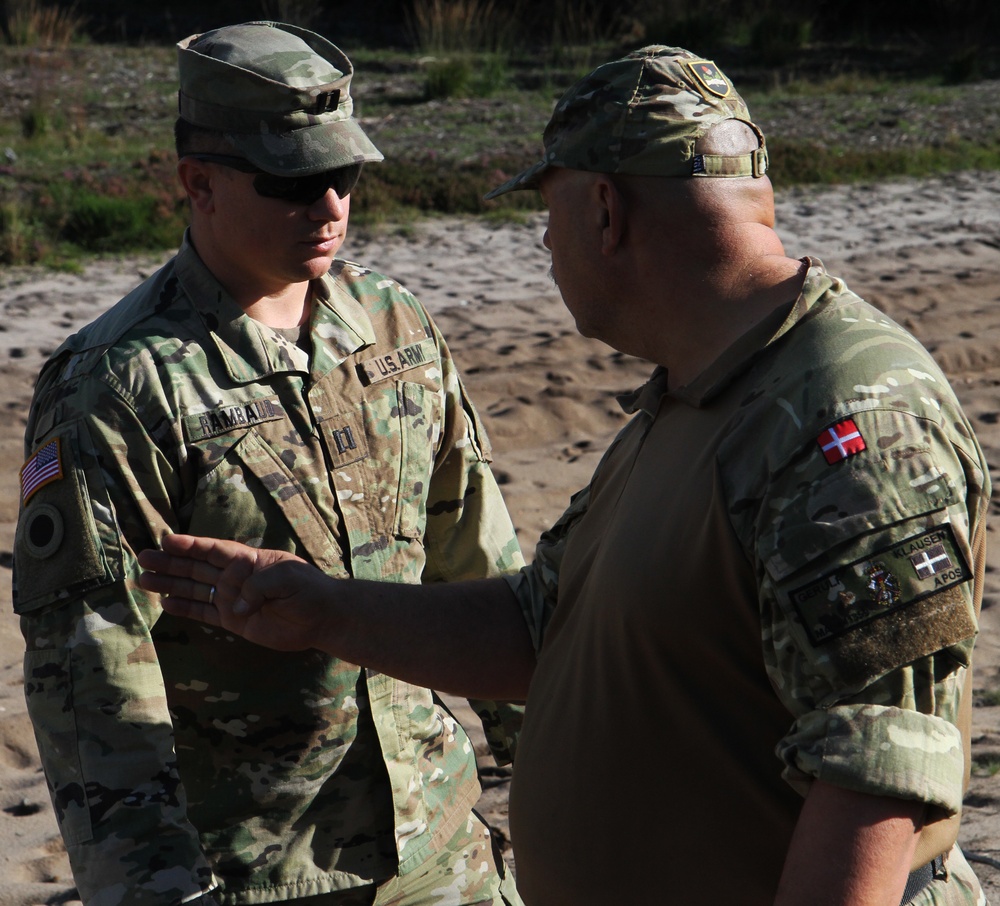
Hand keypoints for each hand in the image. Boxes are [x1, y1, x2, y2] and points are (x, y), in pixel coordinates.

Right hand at [138, 534, 333, 650]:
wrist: (322, 618)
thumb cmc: (309, 590)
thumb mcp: (287, 577)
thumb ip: (259, 586)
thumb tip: (235, 605)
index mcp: (249, 561)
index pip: (214, 550)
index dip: (191, 545)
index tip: (167, 541)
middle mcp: (236, 578)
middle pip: (197, 567)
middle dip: (171, 562)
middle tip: (143, 557)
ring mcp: (233, 599)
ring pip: (195, 589)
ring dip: (170, 584)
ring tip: (144, 580)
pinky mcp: (234, 621)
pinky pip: (204, 612)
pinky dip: (185, 608)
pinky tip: (165, 603)